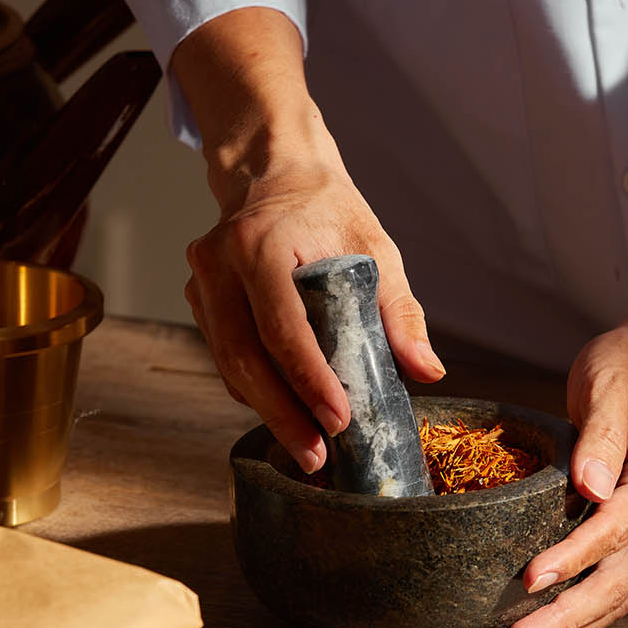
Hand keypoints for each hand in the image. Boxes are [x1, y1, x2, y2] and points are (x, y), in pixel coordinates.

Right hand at [185, 120, 444, 473]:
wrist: (275, 170)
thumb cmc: (328, 208)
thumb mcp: (376, 247)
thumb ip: (400, 311)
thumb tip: (428, 372)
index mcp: (262, 243)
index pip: (283, 328)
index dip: (310, 382)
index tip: (340, 420)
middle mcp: (219, 262)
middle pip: (244, 357)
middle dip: (282, 414)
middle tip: (318, 457)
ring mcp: (202, 281)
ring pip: (228, 363)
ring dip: (266, 409)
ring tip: (308, 446)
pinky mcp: (200, 297)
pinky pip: (224, 355)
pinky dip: (254, 388)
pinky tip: (285, 411)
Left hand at [504, 318, 627, 627]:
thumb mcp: (610, 386)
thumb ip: (600, 434)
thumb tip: (591, 486)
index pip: (615, 528)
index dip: (573, 557)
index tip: (530, 579)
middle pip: (616, 581)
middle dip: (565, 618)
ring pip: (614, 594)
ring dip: (569, 626)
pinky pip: (608, 583)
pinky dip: (578, 612)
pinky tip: (542, 626)